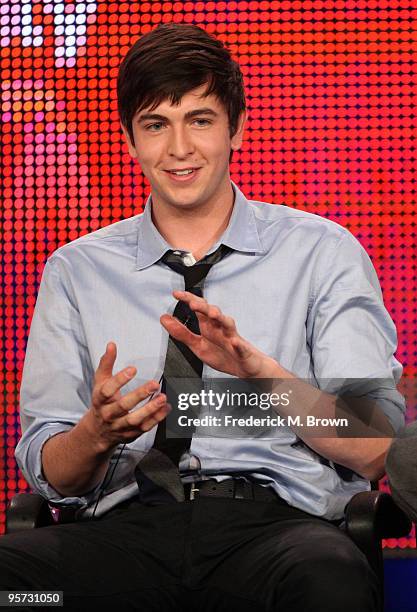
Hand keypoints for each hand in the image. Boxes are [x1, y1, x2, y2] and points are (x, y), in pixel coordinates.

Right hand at [84, 342, 169, 452]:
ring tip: (162, 398)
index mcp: (101, 399)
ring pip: (135, 420)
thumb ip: (106, 363)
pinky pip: (145, 427)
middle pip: (123, 406)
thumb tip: (111, 345)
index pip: (107, 390)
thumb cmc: (101, 402)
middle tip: (154, 384)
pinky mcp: (131, 433)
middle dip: (139, 395)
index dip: (119, 380)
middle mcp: (109, 414)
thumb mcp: (100, 382)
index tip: (133, 369)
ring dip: (150, 409)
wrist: (98, 431)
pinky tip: (165, 407)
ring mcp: (120, 426)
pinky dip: (157, 418)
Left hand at [160, 291, 285, 378]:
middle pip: (212, 313)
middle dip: (203, 307)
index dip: (188, 300)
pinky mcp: (242, 351)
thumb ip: (181, 332)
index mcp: (209, 326)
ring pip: (228, 324)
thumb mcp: (197, 345)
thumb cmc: (223, 355)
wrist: (245, 368)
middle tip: (193, 304)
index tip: (176, 294)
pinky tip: (234, 342)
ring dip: (221, 318)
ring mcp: (232, 338)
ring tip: (213, 314)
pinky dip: (237, 344)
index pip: (199, 308)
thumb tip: (165, 319)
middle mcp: (220, 328)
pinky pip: (240, 347)